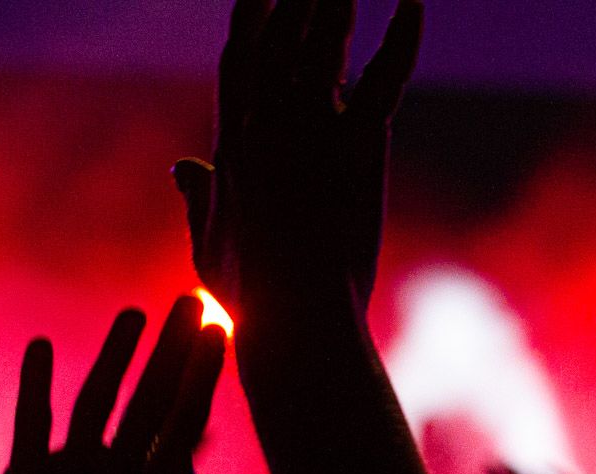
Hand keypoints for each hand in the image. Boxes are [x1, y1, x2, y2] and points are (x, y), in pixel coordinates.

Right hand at [171, 0, 424, 309]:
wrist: (294, 320)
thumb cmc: (254, 300)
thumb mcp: (211, 245)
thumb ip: (198, 198)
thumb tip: (183, 169)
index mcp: (232, 144)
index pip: (239, 61)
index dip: (250, 20)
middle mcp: (265, 123)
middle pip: (281, 38)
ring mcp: (309, 129)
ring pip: (325, 45)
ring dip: (337, 3)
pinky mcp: (355, 146)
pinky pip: (383, 77)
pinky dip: (400, 38)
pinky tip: (412, 4)